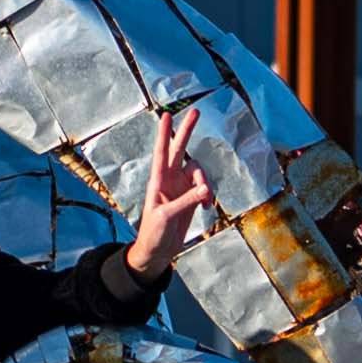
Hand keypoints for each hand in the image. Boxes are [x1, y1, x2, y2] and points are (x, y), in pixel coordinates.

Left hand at [124, 112, 205, 276]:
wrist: (158, 251)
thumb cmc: (153, 233)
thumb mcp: (167, 216)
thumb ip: (186, 201)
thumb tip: (205, 189)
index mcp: (158, 180)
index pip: (161, 152)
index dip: (164, 133)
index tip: (166, 115)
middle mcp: (170, 179)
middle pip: (180, 149)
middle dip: (187, 131)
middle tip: (195, 111)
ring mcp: (181, 187)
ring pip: (199, 172)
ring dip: (205, 183)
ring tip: (206, 201)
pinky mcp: (191, 198)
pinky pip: (204, 188)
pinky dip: (208, 195)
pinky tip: (206, 207)